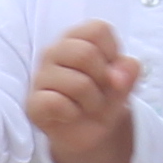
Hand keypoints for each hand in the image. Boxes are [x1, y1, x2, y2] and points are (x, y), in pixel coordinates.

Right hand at [21, 22, 141, 162]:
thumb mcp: (124, 82)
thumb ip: (128, 71)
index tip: (110, 69)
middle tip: (100, 92)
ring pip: (77, 83)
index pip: (98, 30)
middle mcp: (53, 52)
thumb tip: (118, 77)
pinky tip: (71, 115)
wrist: (89, 132)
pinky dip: (72, 113)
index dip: (112, 52)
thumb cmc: (102, 97)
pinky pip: (56, 103)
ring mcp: (40, 77)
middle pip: (86, 54)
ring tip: (87, 106)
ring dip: (93, 102)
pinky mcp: (34, 103)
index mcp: (75, 39)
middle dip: (103, 79)